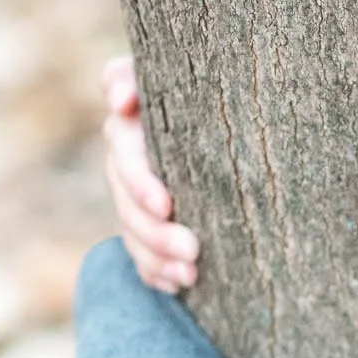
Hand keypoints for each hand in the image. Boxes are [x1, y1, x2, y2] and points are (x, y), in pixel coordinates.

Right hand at [101, 54, 198, 292]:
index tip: (166, 205)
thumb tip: (118, 98)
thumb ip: (148, 77)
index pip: (124, 145)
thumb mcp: (201, 72)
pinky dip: (156, 272)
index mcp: (135, 119)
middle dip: (153, 227)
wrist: (238, 111)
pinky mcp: (147, 219)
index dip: (139, 179)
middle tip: (191, 247)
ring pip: (131, 227)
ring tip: (191, 272)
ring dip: (156, 255)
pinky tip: (181, 285)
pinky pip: (140, 253)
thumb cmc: (219, 82)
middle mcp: (127, 153)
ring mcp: (133, 189)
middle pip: (126, 197)